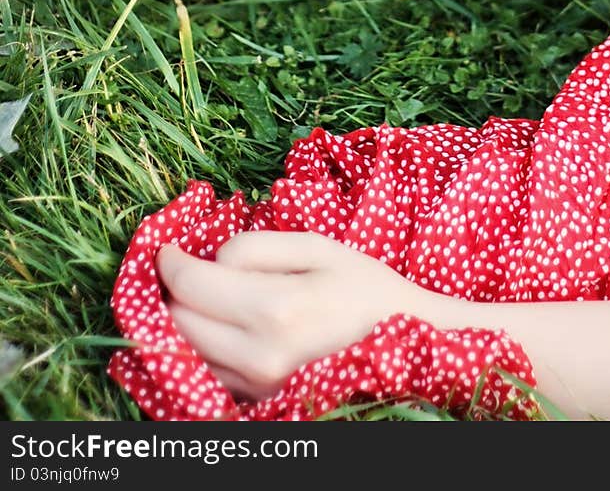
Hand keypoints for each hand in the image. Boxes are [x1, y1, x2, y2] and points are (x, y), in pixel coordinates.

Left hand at [156, 232, 440, 402]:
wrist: (401, 342)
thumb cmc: (362, 286)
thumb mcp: (315, 247)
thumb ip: (255, 247)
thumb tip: (209, 257)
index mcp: (275, 308)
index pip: (190, 285)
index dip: (170, 261)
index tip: (169, 248)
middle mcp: (259, 355)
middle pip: (177, 322)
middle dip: (174, 291)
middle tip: (186, 268)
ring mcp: (257, 385)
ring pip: (184, 351)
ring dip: (183, 320)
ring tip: (203, 294)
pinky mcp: (257, 400)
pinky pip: (206, 370)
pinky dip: (201, 345)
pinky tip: (218, 324)